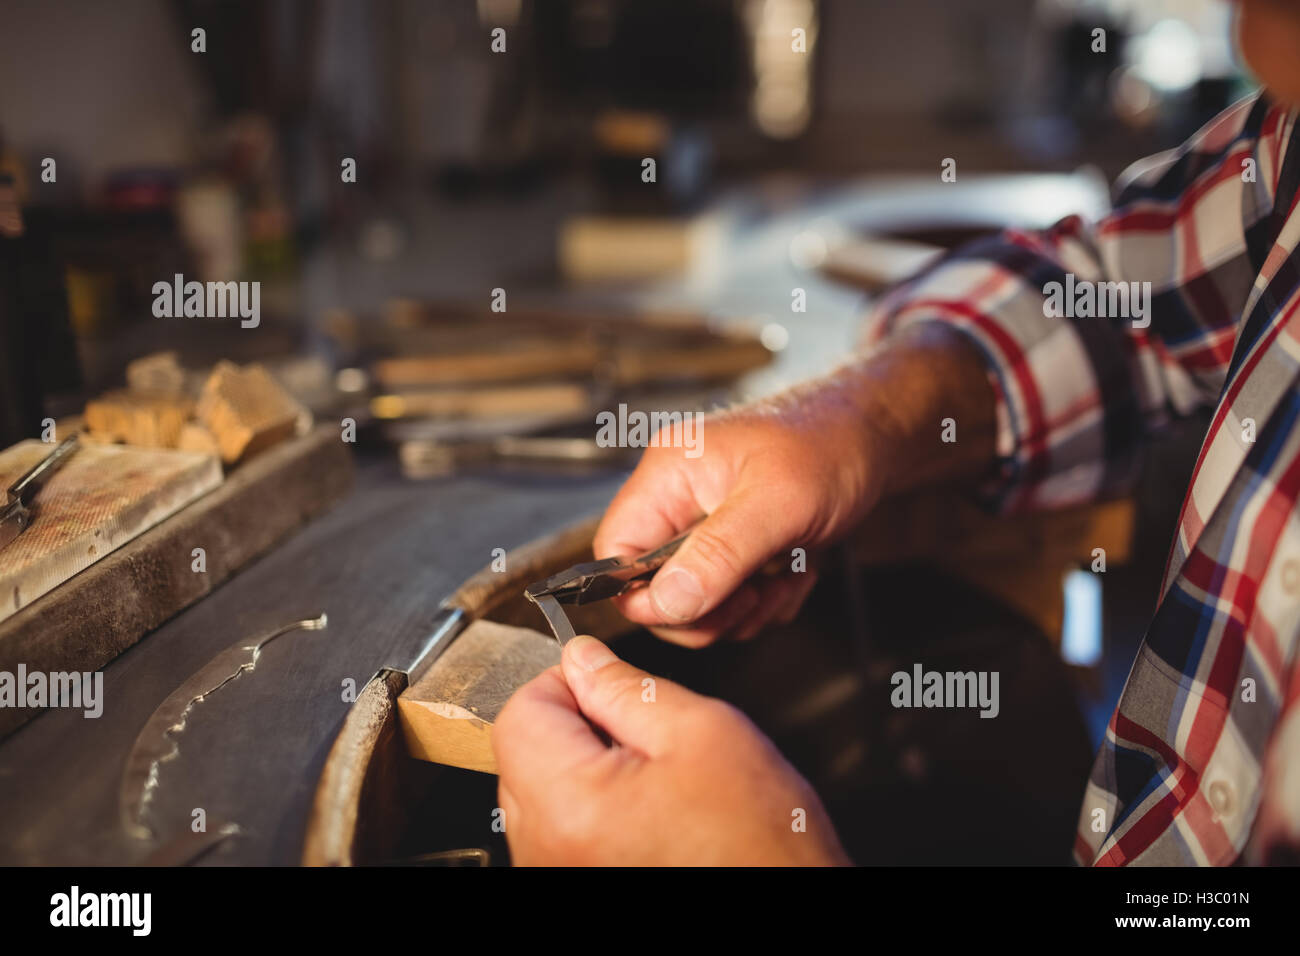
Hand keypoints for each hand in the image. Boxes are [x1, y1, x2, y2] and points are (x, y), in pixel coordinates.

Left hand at [493, 636, 849, 865]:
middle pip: (525, 752)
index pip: (521, 711)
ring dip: (588, 767)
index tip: (610, 684)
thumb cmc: (759, 843)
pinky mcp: (575, 882)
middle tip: (646, 735)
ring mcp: (557, 872)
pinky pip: (561, 827)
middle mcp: (546, 850)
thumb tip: (583, 659)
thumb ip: (627, 687)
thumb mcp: (701, 732)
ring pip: (542, 789)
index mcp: (567, 805)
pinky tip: (649, 811)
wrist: (788, 905)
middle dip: (578, 726)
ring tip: (655, 779)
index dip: (569, 682)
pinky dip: (596, 805)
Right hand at [595, 384, 883, 646]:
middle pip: (655, 588)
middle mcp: (678, 499)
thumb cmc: (830, 447)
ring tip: (784, 576)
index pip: (616, 552)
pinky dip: (766, 600)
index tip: (697, 609)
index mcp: (667, 474)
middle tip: (754, 595)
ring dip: (746, 607)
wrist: (875, 437)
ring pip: (697, 601)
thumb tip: (662, 603)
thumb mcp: (775, 505)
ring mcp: (705, 524)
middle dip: (709, 608)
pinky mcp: (734, 545)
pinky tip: (794, 571)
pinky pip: (731, 599)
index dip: (646, 595)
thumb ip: (716, 555)